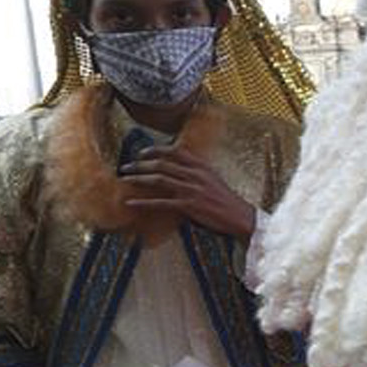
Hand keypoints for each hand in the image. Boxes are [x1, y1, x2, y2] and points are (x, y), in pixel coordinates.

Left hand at [121, 147, 257, 238]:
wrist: (240, 216)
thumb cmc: (227, 200)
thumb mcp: (214, 179)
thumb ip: (197, 171)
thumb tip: (179, 168)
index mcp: (201, 166)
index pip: (174, 151)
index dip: (155, 150)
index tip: (141, 153)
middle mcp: (195, 174)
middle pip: (162, 164)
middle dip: (140, 164)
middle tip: (126, 167)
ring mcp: (191, 190)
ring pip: (158, 179)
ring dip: (139, 178)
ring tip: (125, 180)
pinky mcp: (189, 205)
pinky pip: (161, 202)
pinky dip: (143, 202)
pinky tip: (131, 202)